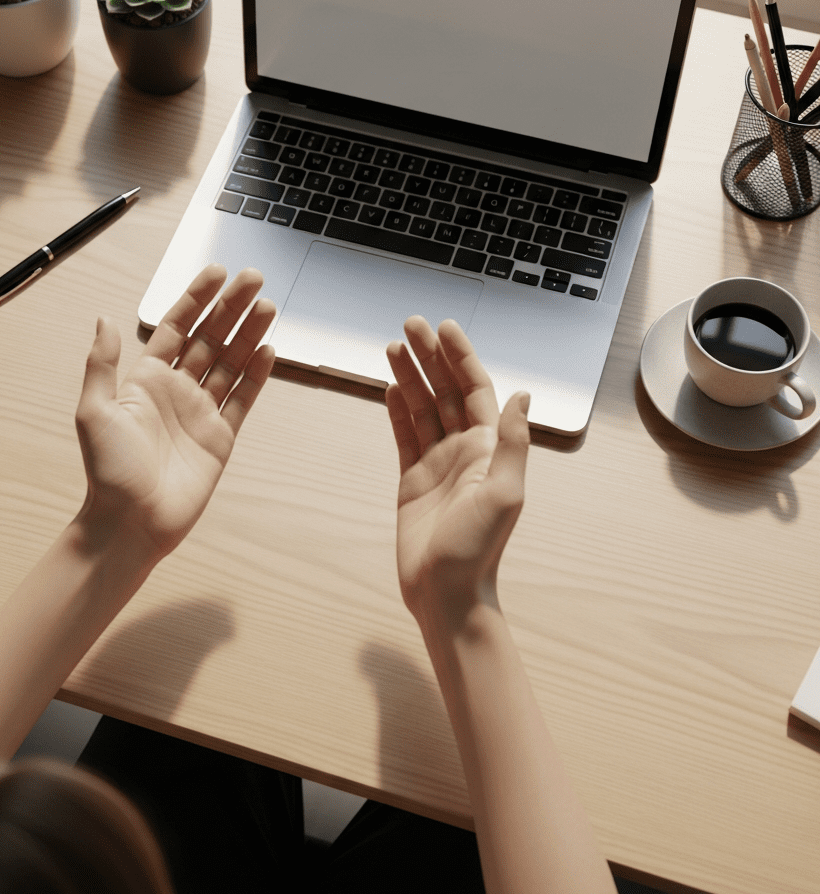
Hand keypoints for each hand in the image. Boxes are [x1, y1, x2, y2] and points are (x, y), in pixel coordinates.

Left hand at [74, 265, 275, 570]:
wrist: (131, 523)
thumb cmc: (108, 471)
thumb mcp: (93, 411)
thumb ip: (102, 363)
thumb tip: (103, 319)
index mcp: (146, 380)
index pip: (176, 327)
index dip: (196, 299)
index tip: (217, 274)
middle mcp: (176, 391)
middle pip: (210, 338)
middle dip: (231, 308)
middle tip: (254, 279)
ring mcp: (201, 413)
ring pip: (231, 363)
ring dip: (249, 334)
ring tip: (268, 306)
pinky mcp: (220, 438)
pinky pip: (243, 400)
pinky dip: (257, 375)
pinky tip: (269, 350)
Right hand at [385, 316, 529, 634]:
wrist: (445, 591)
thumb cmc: (478, 548)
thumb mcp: (505, 493)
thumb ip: (513, 442)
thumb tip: (524, 394)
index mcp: (489, 448)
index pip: (474, 389)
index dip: (460, 357)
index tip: (445, 328)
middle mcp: (464, 449)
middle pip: (445, 391)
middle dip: (429, 356)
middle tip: (410, 325)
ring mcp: (437, 462)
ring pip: (422, 407)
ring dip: (410, 376)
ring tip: (392, 347)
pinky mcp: (413, 478)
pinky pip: (404, 434)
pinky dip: (397, 409)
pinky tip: (391, 386)